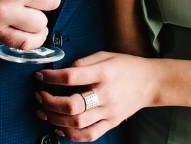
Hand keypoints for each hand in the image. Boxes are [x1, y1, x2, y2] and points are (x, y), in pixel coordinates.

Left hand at [34, 51, 155, 141]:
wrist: (151, 82)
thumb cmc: (127, 66)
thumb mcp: (105, 55)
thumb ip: (83, 62)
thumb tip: (61, 70)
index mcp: (103, 73)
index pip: (71, 77)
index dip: (50, 77)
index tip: (40, 75)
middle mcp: (105, 95)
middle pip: (72, 105)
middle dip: (49, 102)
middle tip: (39, 96)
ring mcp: (109, 112)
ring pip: (77, 123)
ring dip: (55, 119)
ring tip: (44, 111)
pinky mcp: (111, 123)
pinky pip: (88, 135)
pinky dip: (71, 135)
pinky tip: (60, 127)